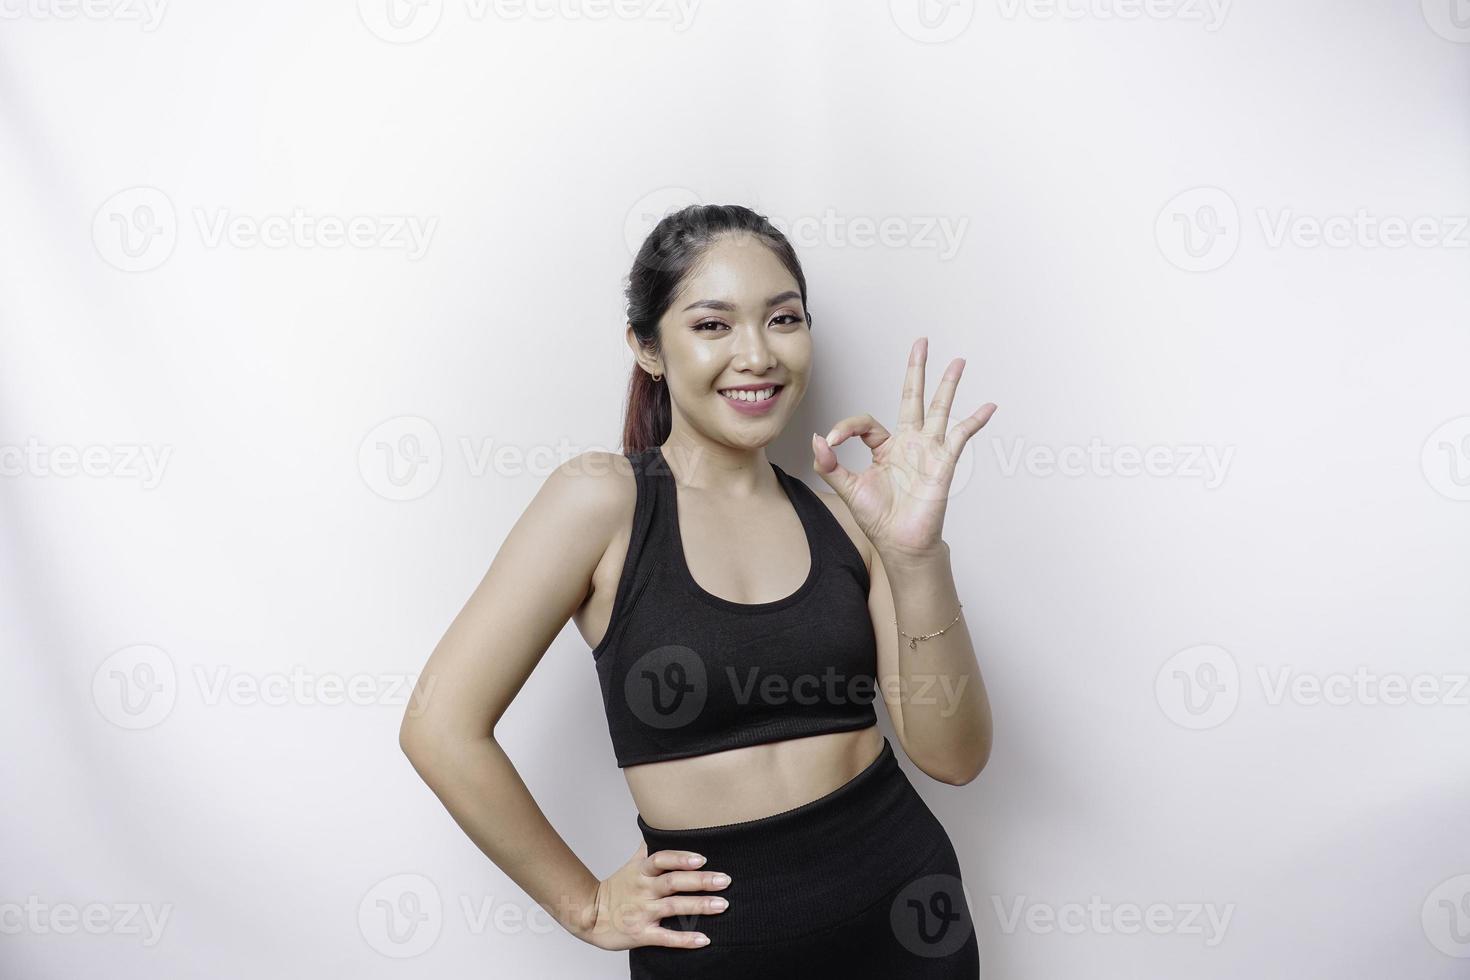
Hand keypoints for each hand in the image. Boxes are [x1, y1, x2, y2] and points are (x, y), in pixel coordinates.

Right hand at [574, 841, 730, 950]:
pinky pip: (666, 937)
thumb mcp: (632, 865)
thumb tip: (663, 825)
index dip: (680, 858)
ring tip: (722, 905)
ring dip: (699, 906)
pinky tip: (704, 939)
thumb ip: (650, 848)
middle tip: (724, 880)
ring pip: (673, 907)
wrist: (590, 916)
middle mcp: (643, 890)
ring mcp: (643, 912)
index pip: (660, 859)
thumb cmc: (617, 889)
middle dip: (700, 881)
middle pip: (672, 882)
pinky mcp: (642, 934)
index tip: (701, 858)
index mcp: (641, 872)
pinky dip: (685, 939)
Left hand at [812, 336, 996, 563]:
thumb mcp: (848, 488)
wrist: (900, 544)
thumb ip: (831, 464)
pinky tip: (988, 407)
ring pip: (938, 409)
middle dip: (916, 369)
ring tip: (958, 362)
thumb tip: (819, 439)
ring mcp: (928, 450)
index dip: (846, 428)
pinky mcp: (943, 462)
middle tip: (922, 342)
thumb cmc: (879, 518)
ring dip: (948, 385)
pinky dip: (974, 421)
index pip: (866, 422)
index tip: (832, 442)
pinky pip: (960, 436)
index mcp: (885, 447)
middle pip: (912, 397)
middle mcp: (909, 443)